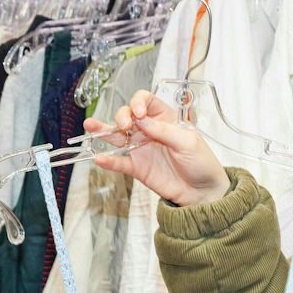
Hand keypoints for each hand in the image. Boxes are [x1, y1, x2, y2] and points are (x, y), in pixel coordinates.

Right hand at [82, 90, 227, 207]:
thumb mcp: (188, 142)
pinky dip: (109, 160)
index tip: (139, 113)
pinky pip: (119, 162)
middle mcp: (149, 130)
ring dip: (103, 130)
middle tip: (125, 126)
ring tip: (89, 126)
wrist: (202, 192)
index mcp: (165, 118)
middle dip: (122, 116)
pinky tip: (99, 158)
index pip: (146, 101)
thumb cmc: (201, 162)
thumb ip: (164, 131)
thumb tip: (142, 120)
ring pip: (117, 136)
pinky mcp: (136, 167)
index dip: (139, 102)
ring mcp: (140, 148)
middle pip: (128, 115)